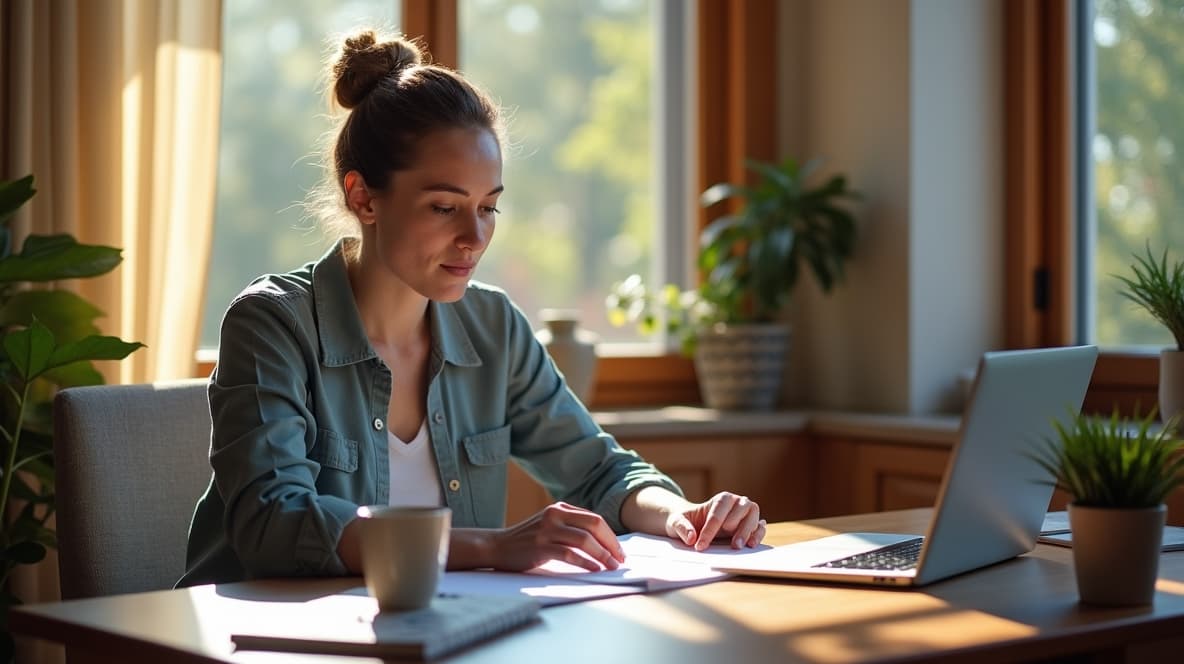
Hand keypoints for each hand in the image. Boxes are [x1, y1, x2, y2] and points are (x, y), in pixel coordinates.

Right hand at [488, 502, 625, 571]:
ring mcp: (547, 530)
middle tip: (620, 559)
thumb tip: (603, 544)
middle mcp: (555, 515)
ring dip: (602, 555)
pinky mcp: (541, 546)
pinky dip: (585, 563)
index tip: (619, 551)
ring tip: (610, 566)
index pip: (594, 519)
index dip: (610, 536)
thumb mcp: (550, 525)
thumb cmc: (528, 540)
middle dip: (611, 543)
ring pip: (584, 540)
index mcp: (560, 508)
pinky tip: (594, 569)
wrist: (497, 546)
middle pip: (594, 525)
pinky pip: (570, 554)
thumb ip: (571, 527)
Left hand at [666, 492, 764, 550]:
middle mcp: (737, 503)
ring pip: (753, 518)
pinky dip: (758, 535)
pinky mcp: (752, 526)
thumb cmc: (688, 522)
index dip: (710, 529)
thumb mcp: (677, 522)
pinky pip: (759, 529)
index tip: (700, 546)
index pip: (718, 513)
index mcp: (722, 499)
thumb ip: (682, 527)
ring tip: (740, 546)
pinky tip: (752, 543)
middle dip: (737, 528)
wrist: (696, 526)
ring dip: (748, 532)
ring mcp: (747, 514)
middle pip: (741, 510)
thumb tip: (691, 538)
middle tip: (732, 545)